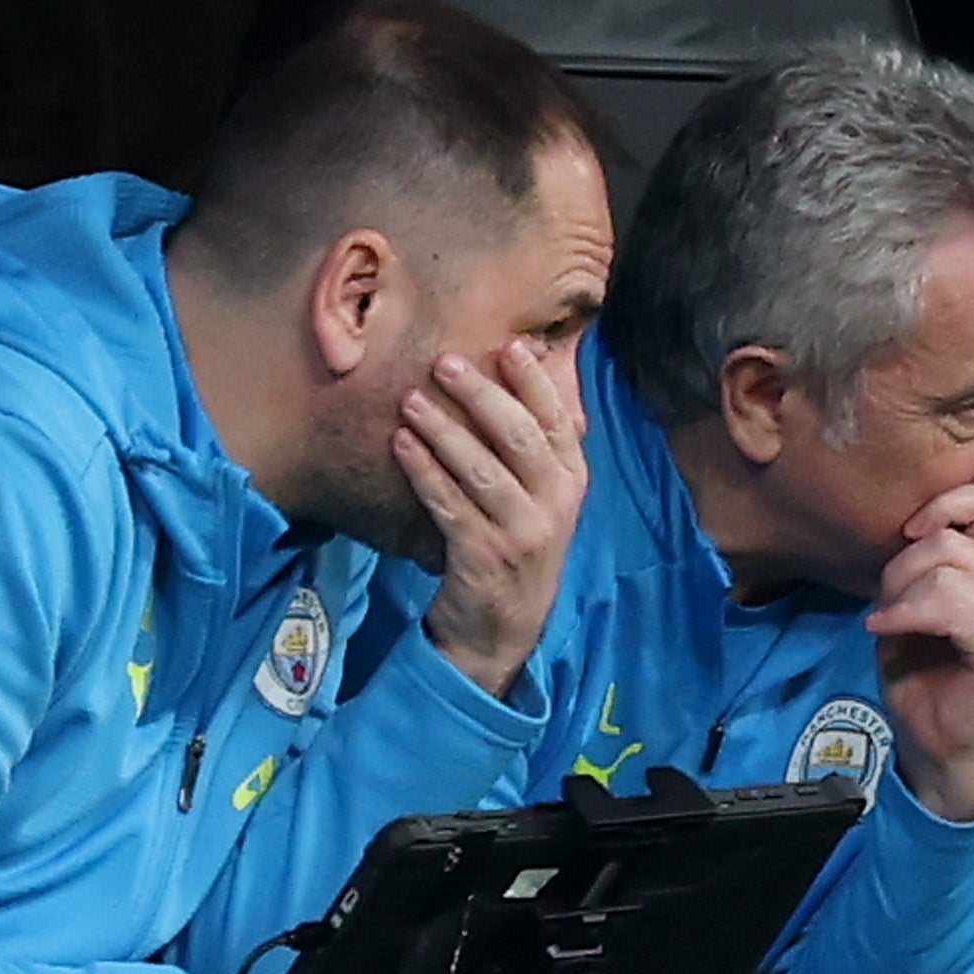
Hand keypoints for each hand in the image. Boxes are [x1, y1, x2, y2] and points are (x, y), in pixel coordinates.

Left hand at [396, 338, 588, 696]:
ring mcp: (521, 533)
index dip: (534, 382)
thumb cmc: (516, 545)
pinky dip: (423, 472)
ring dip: (443, 430)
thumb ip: (535, 447)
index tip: (508, 346)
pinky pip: (449, 504)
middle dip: (480, 395)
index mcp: (571, 481)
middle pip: (519, 437)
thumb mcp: (542, 497)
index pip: (557, 421)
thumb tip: (521, 370)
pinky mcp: (484, 556)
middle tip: (444, 361)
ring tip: (411, 400)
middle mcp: (555, 505)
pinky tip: (401, 445)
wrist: (502, 627)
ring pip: (480, 470)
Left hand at [863, 482, 973, 821]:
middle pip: (952, 535)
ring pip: (949, 567)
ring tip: (887, 620)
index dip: (944, 501)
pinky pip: (953, 607)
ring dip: (902, 591)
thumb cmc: (921, 676)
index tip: (907, 530)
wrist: (935, 743)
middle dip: (902, 563)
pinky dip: (909, 613)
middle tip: (885, 600)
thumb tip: (903, 534)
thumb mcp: (907, 606)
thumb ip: (915, 566)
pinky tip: (884, 629)